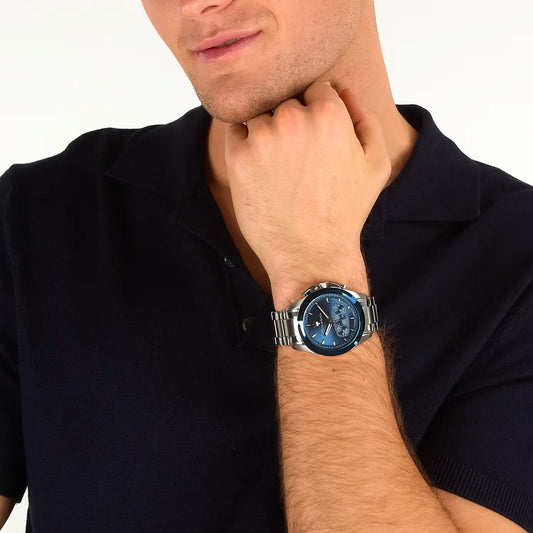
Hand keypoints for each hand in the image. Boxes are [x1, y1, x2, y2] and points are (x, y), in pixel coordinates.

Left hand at [224, 80, 390, 294]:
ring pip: (261, 117)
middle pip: (287, 103)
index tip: (315, 140)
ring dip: (267, 135)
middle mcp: (293, 118)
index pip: (316, 89)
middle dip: (292, 125)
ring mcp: (262, 137)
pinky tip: (259, 170)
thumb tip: (342, 89)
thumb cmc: (346, 211)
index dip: (317, 113)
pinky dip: (244, 144)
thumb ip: (365, 118)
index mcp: (329, 114)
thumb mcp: (375, 163)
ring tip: (280, 171)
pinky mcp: (238, 157)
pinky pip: (236, 131)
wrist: (310, 253)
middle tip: (299, 162)